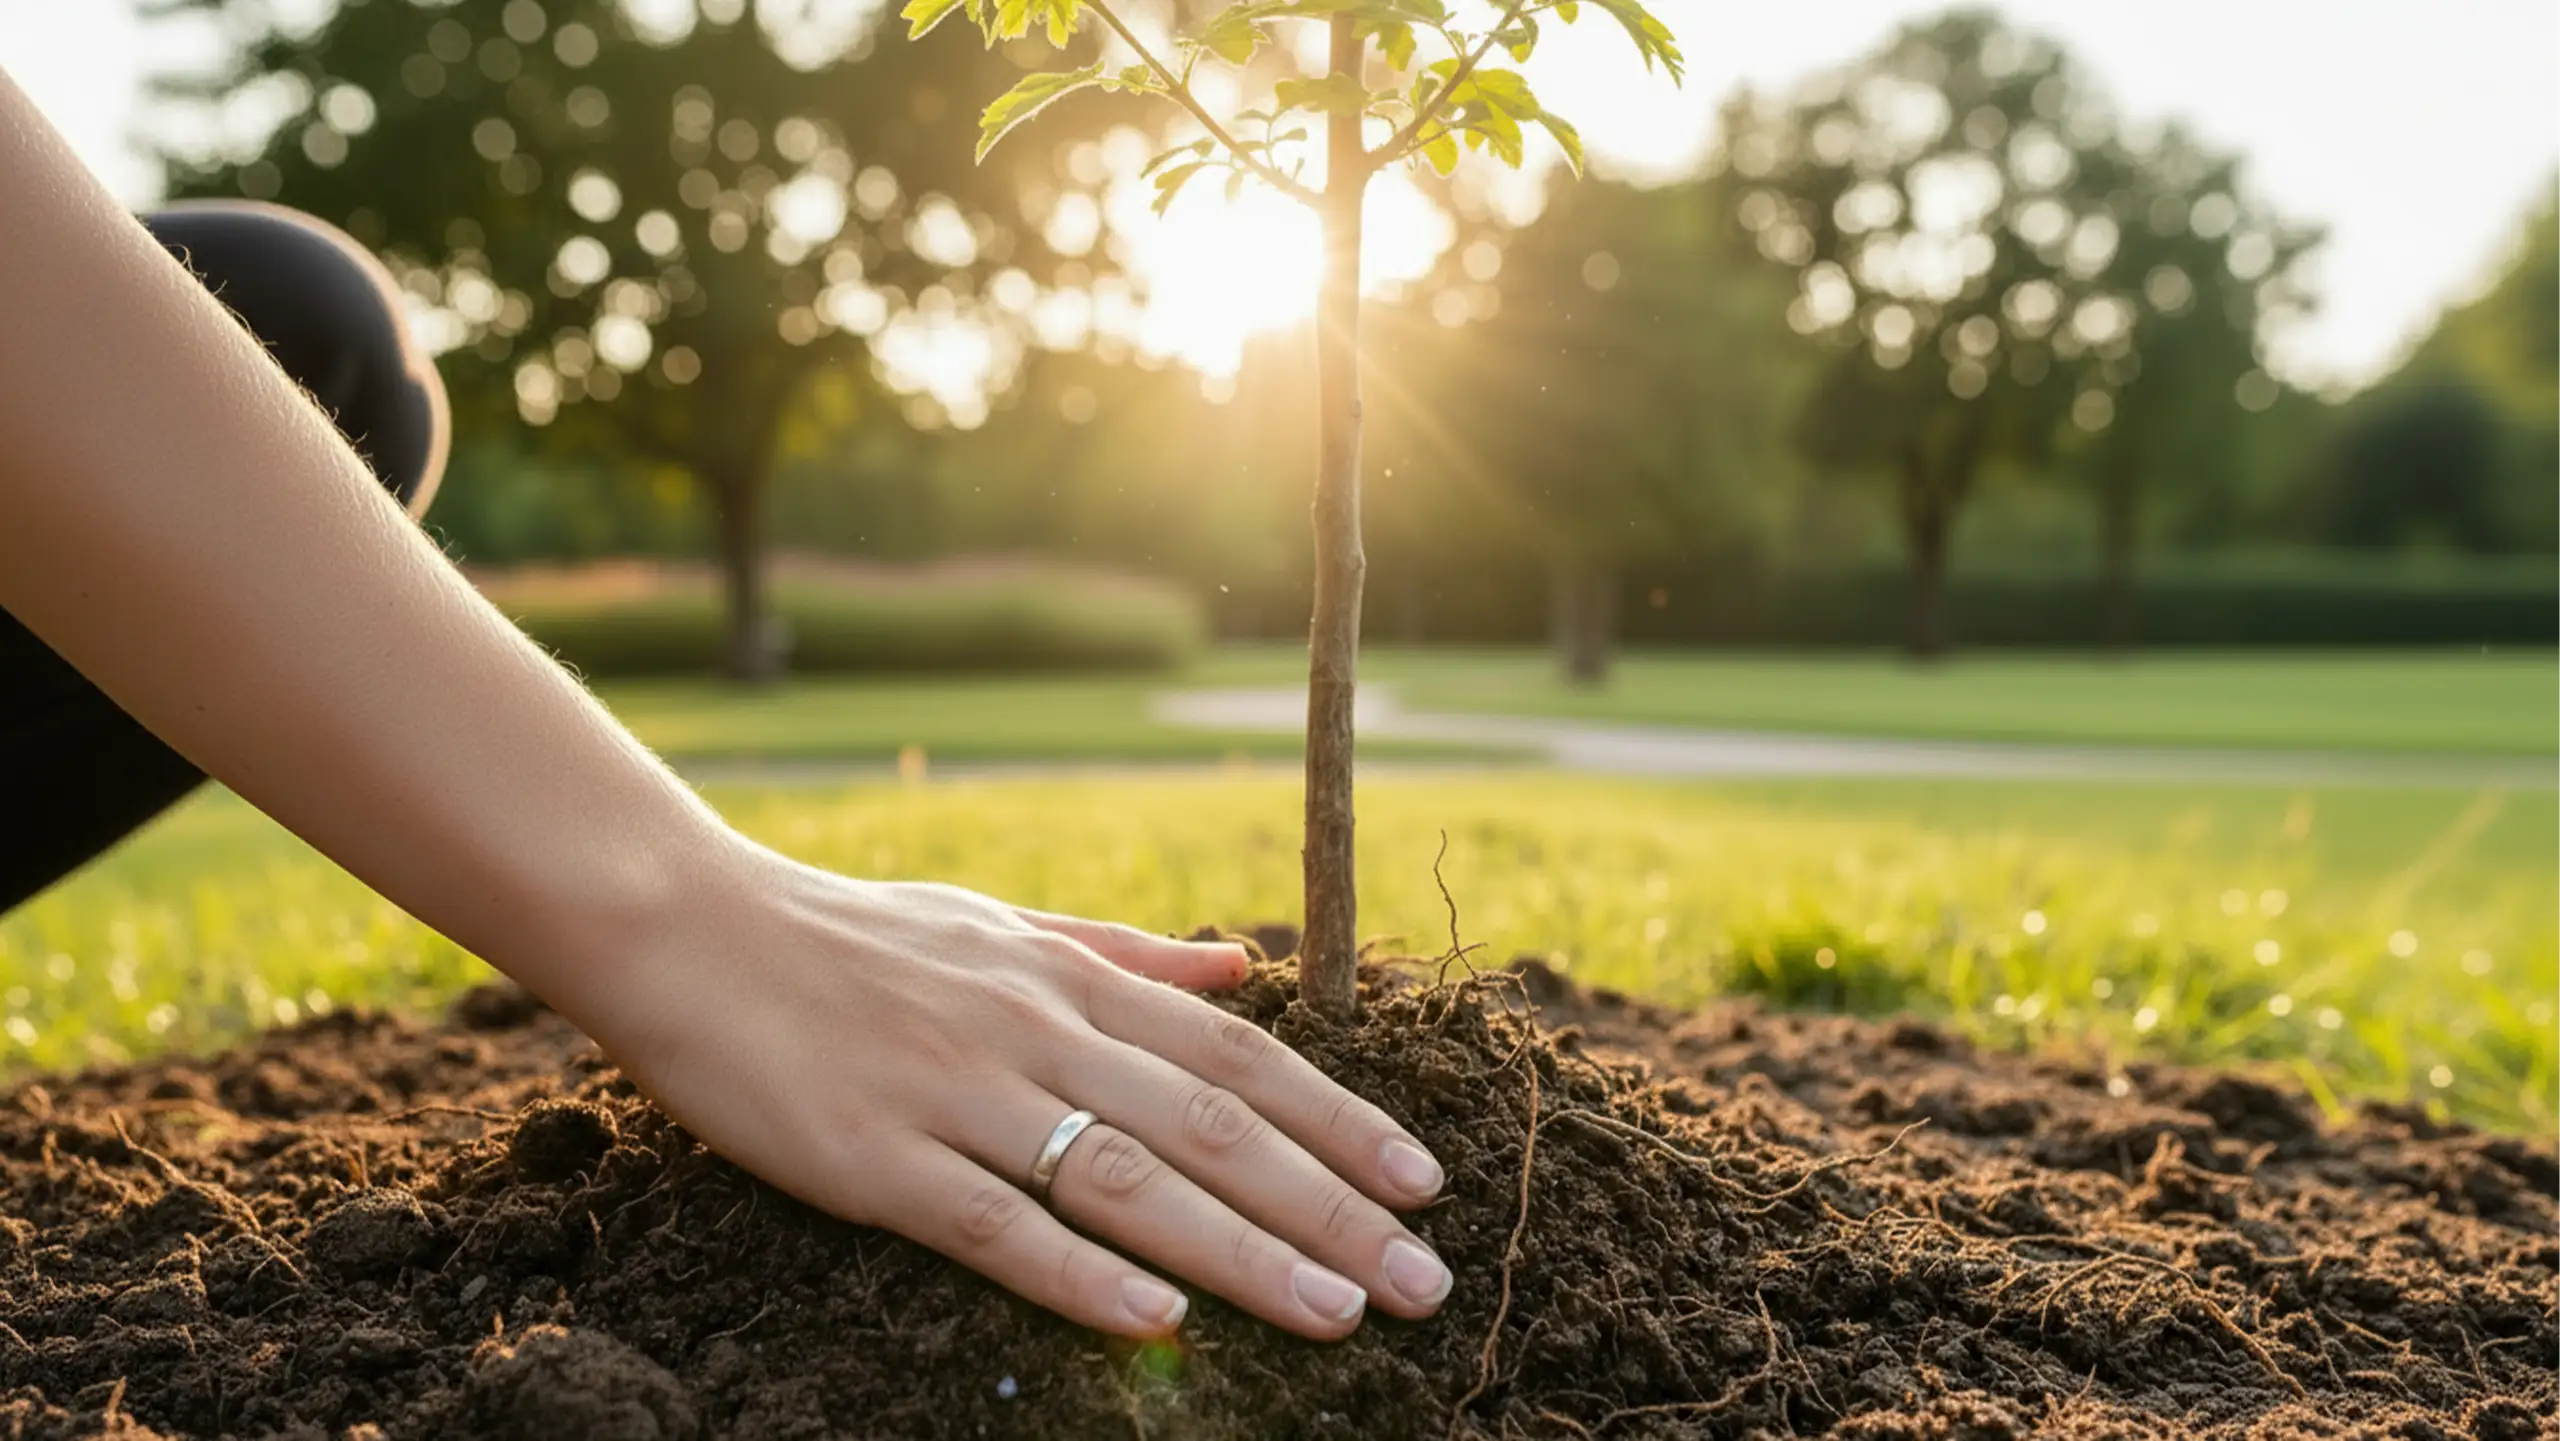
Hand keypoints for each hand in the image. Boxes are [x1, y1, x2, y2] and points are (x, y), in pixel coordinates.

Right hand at [571, 843, 1452, 1340]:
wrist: (689, 930)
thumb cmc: (854, 935)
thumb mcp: (1003, 924)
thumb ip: (1125, 953)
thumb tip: (1244, 965)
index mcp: (1071, 977)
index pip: (1237, 1059)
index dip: (1338, 1122)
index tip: (1421, 1182)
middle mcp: (1037, 1032)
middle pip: (1212, 1130)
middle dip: (1328, 1207)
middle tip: (1422, 1281)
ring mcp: (959, 1095)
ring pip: (1128, 1181)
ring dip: (1242, 1255)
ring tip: (1337, 1315)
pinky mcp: (877, 1160)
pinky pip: (996, 1227)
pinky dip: (1080, 1277)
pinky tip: (1159, 1326)